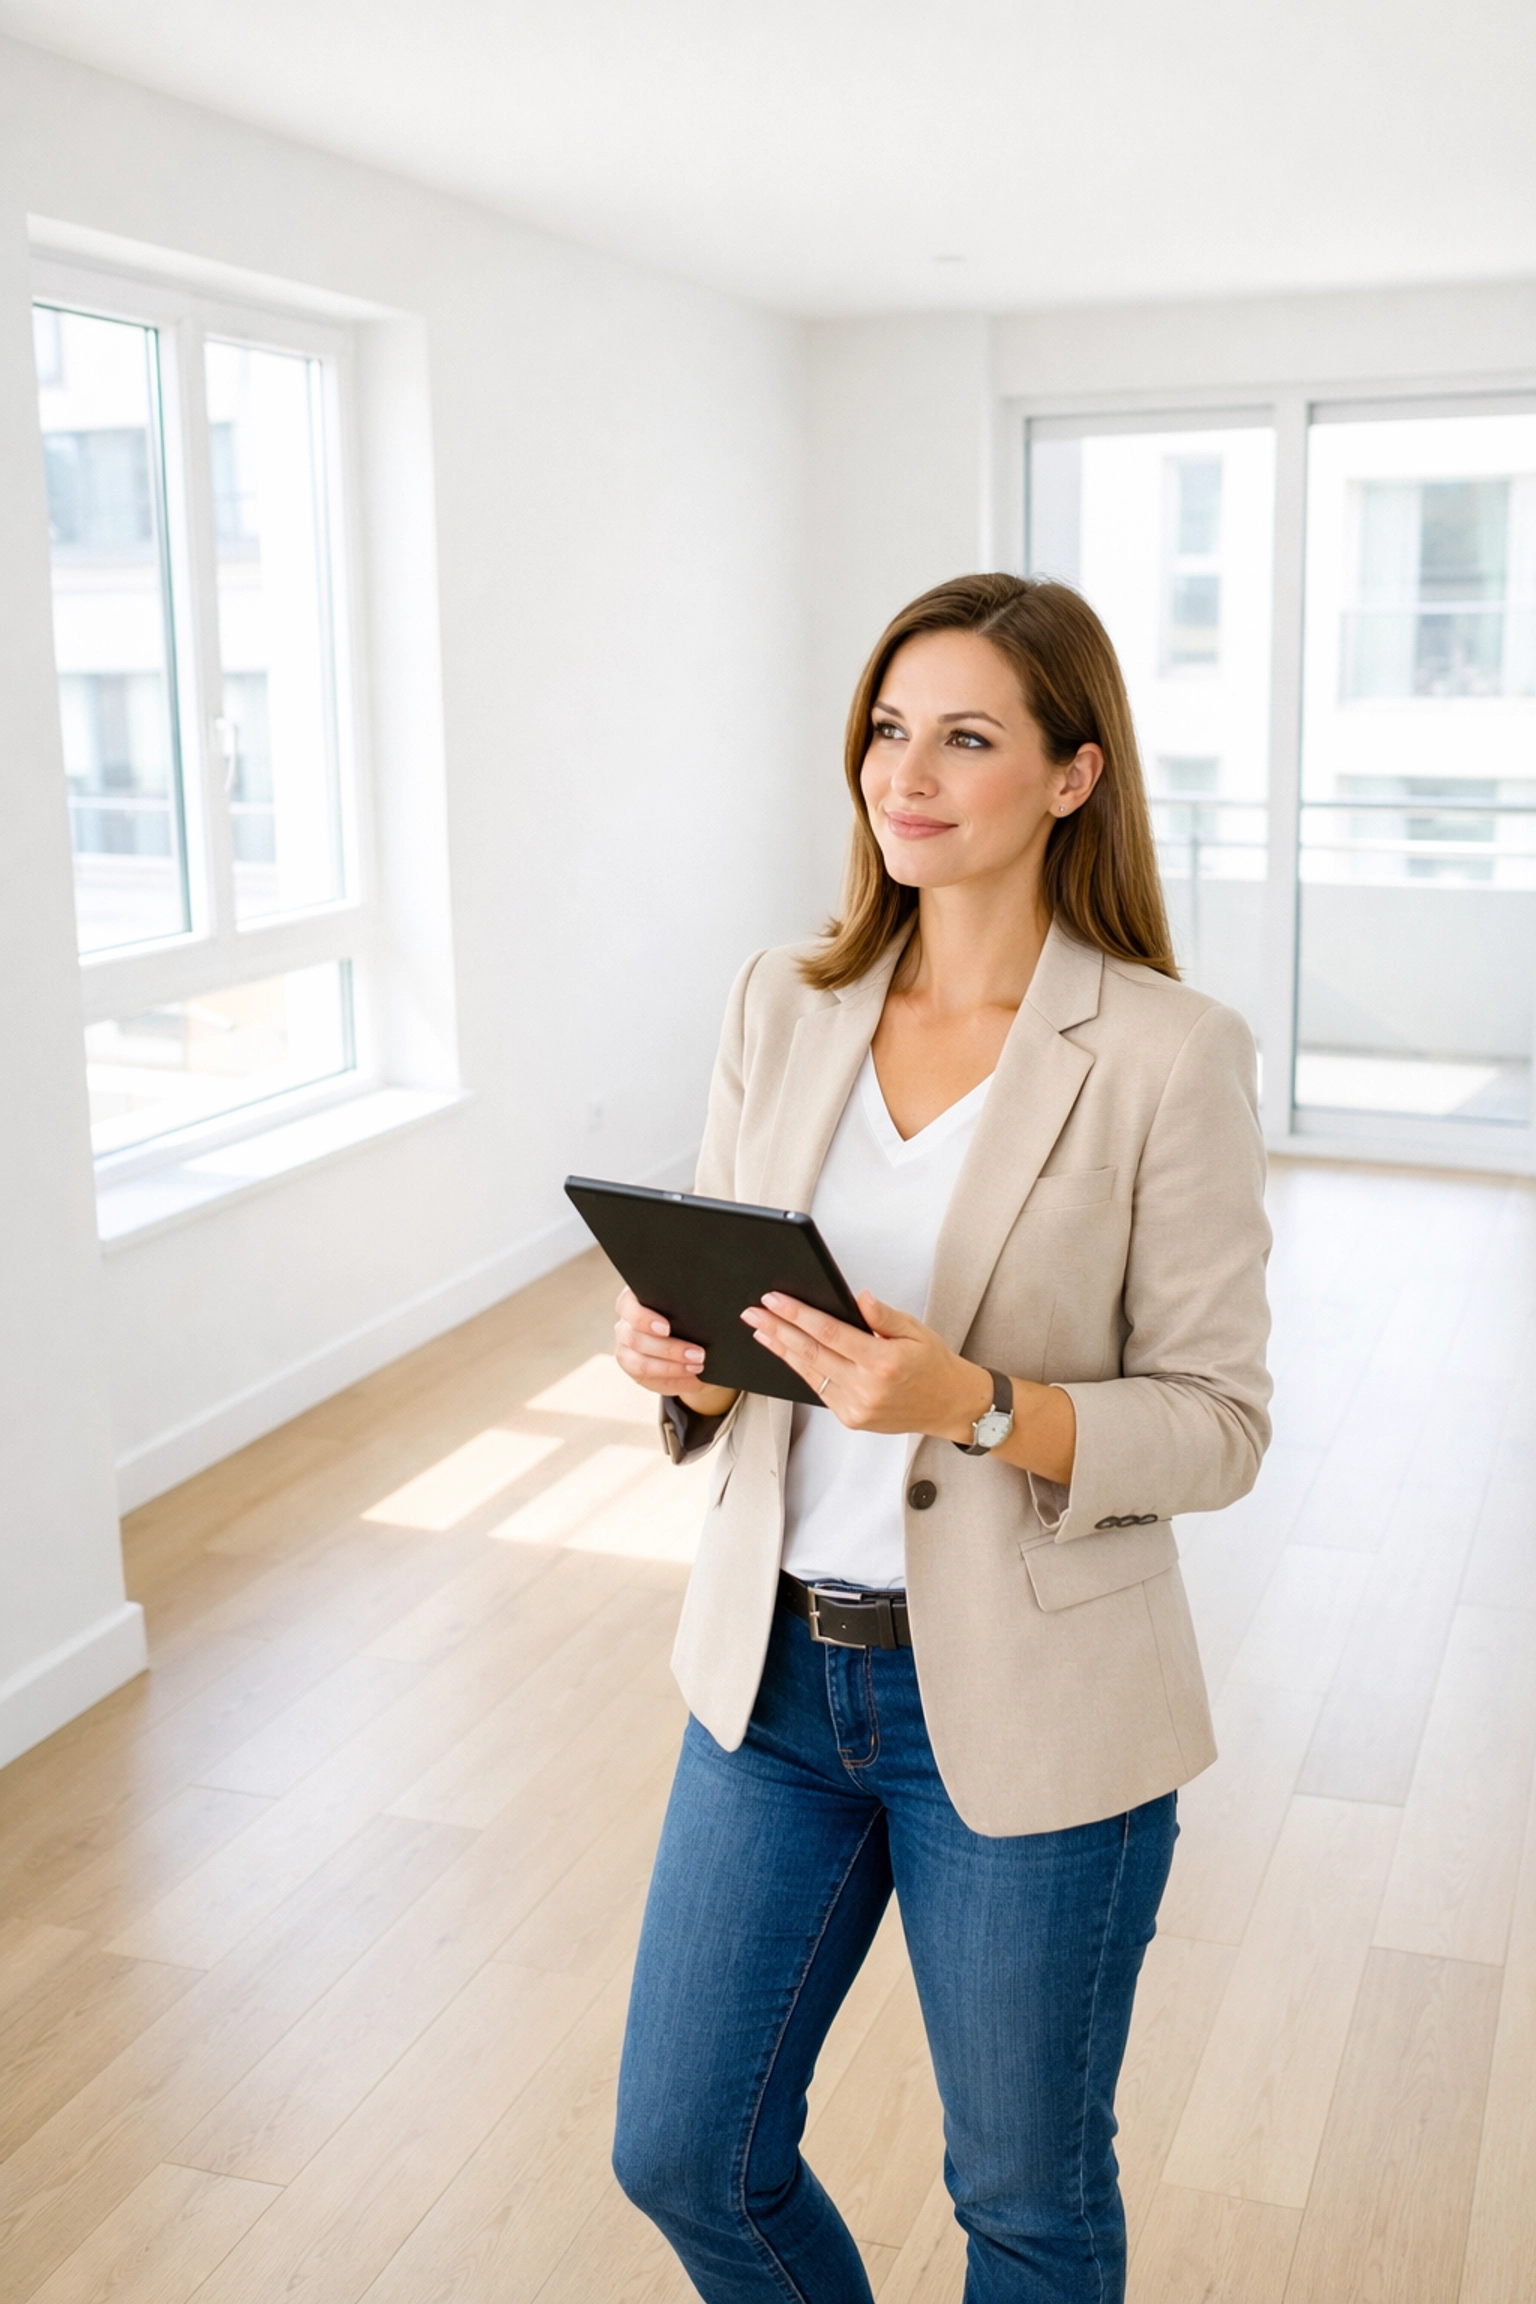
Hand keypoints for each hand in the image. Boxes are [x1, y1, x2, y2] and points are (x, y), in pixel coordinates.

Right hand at [614, 1286, 737, 1416]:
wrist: (689, 1340)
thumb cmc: (690, 1317)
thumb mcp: (694, 1308)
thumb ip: (700, 1307)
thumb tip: (726, 1315)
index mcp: (635, 1299)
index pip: (628, 1304)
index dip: (644, 1318)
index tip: (667, 1328)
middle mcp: (626, 1323)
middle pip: (635, 1338)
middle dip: (669, 1349)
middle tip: (699, 1354)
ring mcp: (626, 1347)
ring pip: (640, 1362)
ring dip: (672, 1367)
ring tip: (698, 1366)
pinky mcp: (633, 1367)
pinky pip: (648, 1378)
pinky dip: (673, 1379)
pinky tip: (693, 1378)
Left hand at [740, 1291, 991, 1441]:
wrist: (949, 1405)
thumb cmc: (933, 1365)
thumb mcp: (916, 1331)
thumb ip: (884, 1315)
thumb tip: (858, 1297)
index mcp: (883, 1362)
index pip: (829, 1332)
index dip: (797, 1314)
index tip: (774, 1299)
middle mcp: (867, 1388)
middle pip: (811, 1353)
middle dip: (777, 1329)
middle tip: (752, 1312)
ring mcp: (856, 1407)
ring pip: (809, 1373)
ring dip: (781, 1350)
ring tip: (760, 1330)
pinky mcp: (851, 1419)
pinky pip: (818, 1389)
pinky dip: (800, 1369)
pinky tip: (786, 1353)